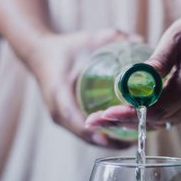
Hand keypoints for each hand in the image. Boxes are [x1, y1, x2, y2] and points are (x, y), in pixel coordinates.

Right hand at [30, 28, 135, 146]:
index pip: (77, 119)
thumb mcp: (87, 40)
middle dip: (111, 141)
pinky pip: (85, 133)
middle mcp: (58, 110)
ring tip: (134, 141)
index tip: (115, 136)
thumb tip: (140, 40)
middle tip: (136, 140)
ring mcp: (61, 117)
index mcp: (59, 93)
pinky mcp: (65, 118)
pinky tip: (122, 137)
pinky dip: (102, 137)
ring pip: (87, 137)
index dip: (96, 131)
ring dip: (109, 142)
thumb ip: (112, 38)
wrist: (40, 53)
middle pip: (86, 135)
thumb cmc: (64, 47)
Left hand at [84, 10, 180, 129]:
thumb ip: (159, 58)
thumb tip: (138, 78)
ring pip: (159, 122)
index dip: (130, 112)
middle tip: (93, 121)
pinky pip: (164, 118)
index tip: (106, 112)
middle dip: (122, 121)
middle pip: (155, 120)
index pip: (157, 107)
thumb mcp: (178, 35)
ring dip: (130, 123)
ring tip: (101, 121)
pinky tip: (122, 116)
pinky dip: (143, 119)